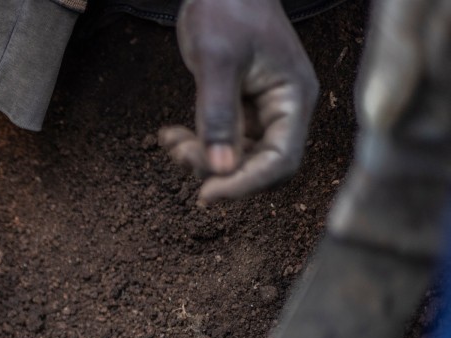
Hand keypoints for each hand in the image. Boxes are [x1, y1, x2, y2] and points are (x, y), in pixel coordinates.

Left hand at [159, 0, 317, 203]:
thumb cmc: (226, 9)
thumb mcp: (216, 61)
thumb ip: (219, 116)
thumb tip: (222, 170)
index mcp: (293, 98)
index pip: (281, 161)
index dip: (246, 184)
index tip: (206, 194)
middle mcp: (284, 109)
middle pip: (259, 165)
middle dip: (218, 169)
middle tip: (180, 153)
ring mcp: (263, 110)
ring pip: (236, 157)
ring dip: (201, 158)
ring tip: (172, 141)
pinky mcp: (242, 108)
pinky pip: (222, 140)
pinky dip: (196, 143)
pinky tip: (170, 135)